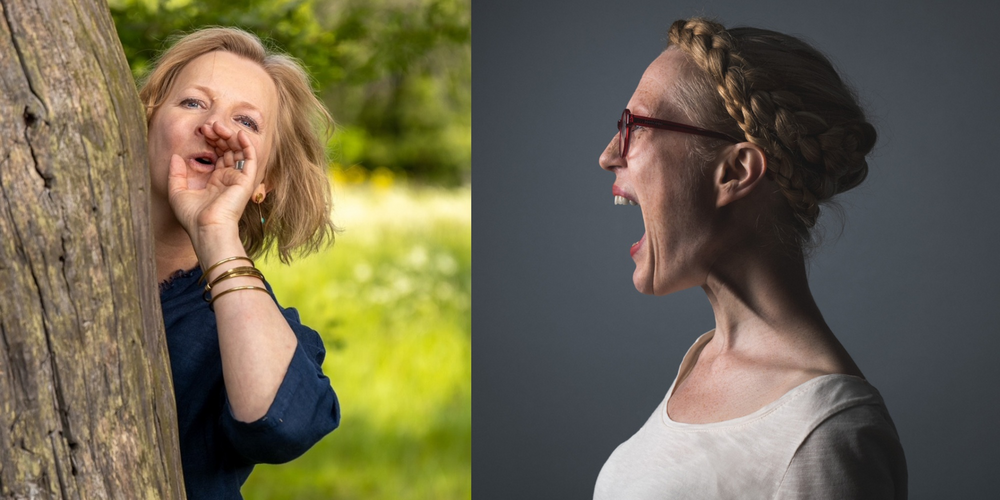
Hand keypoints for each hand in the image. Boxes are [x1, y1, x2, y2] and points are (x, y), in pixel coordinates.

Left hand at [167, 122, 261, 240]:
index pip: (218, 154)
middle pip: (229, 150)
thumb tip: (175, 156)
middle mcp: (229, 178)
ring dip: (231, 136)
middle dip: (220, 136)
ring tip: (219, 127)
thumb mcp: (177, 192)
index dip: (211, 140)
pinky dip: (247, 145)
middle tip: (210, 126)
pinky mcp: (246, 181)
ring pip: (240, 151)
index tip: (202, 131)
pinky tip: (239, 134)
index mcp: (216, 181)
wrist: (206, 228)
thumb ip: (176, 173)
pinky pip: (251, 159)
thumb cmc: (192, 216)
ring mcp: (238, 179)